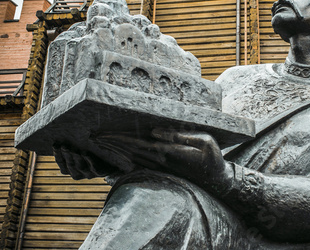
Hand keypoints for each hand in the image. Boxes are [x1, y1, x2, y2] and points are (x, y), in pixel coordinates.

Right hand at [53, 143, 118, 179]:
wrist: (112, 164)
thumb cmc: (93, 154)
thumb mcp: (81, 149)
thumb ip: (72, 145)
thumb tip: (61, 134)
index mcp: (72, 170)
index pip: (62, 164)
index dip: (57, 155)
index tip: (55, 144)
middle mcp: (80, 174)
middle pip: (70, 165)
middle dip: (66, 155)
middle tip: (64, 145)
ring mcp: (90, 174)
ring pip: (80, 167)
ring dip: (76, 157)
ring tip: (73, 149)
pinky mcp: (100, 172)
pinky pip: (94, 167)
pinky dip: (89, 160)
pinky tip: (85, 153)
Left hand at [98, 128, 231, 188]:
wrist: (216, 180)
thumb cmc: (212, 158)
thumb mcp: (204, 141)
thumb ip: (179, 135)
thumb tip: (155, 131)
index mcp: (167, 151)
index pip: (136, 143)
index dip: (117, 138)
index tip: (101, 133)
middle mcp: (159, 160)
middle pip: (128, 150)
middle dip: (110, 143)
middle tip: (92, 135)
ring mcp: (160, 166)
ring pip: (131, 157)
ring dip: (115, 150)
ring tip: (101, 142)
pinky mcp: (162, 169)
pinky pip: (138, 163)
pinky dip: (125, 158)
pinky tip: (118, 155)